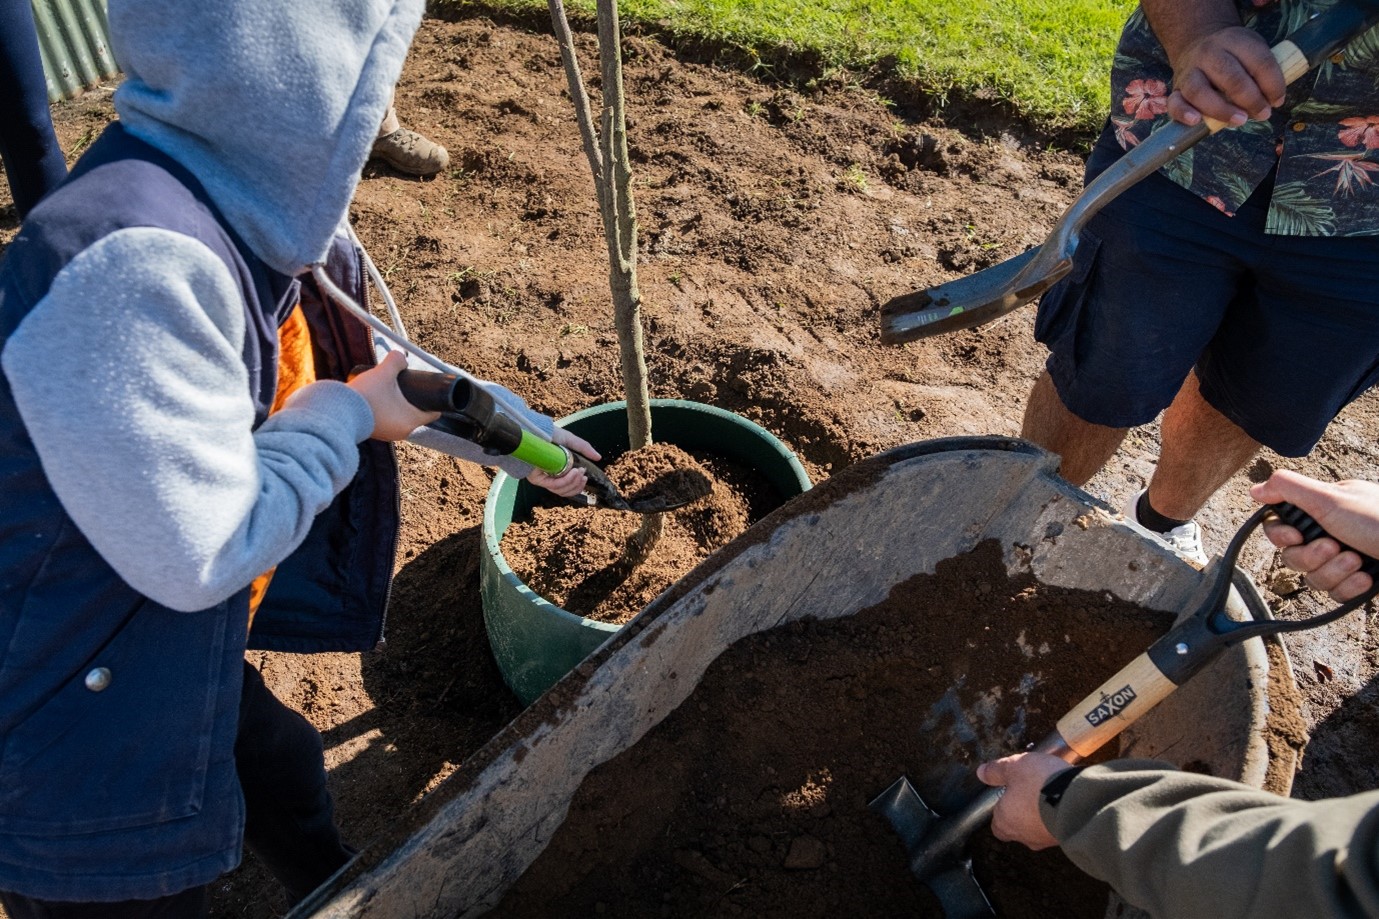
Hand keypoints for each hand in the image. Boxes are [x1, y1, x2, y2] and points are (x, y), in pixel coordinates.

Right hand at [348, 350, 440, 441]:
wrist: (338, 410)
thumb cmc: (366, 395)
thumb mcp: (384, 373)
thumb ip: (396, 361)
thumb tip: (400, 357)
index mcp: (411, 421)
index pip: (432, 413)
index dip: (431, 400)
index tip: (425, 389)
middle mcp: (402, 432)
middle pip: (415, 413)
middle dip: (412, 400)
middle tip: (403, 386)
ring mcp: (388, 434)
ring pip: (401, 417)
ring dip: (397, 406)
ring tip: (389, 392)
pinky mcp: (375, 433)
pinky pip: (387, 421)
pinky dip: (386, 412)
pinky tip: (378, 401)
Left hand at [526, 428, 600, 497]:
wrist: (537, 431)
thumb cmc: (551, 434)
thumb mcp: (571, 441)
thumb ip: (584, 448)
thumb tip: (598, 457)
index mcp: (558, 471)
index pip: (568, 487)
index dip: (578, 486)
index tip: (585, 477)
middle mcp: (550, 477)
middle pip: (565, 491)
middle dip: (577, 485)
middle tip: (583, 474)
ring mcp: (543, 479)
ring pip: (561, 491)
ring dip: (573, 483)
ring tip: (579, 472)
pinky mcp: (537, 479)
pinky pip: (555, 486)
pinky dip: (566, 481)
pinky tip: (573, 472)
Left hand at [976, 753, 1072, 849]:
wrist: (1077, 801)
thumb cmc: (1040, 784)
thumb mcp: (1014, 768)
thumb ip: (996, 771)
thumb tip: (981, 772)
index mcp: (1005, 821)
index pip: (997, 825)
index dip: (1001, 811)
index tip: (1008, 796)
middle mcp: (1023, 836)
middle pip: (1018, 828)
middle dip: (1022, 813)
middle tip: (1029, 793)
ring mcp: (1045, 840)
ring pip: (1038, 829)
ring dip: (1041, 815)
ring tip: (1049, 793)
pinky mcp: (1065, 839)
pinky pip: (1056, 827)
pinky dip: (1057, 817)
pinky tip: (1063, 800)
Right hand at [1167, 26, 1284, 126]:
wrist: (1198, 42)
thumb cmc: (1232, 55)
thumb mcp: (1250, 50)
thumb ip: (1260, 73)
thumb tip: (1269, 103)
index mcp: (1234, 40)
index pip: (1259, 61)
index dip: (1273, 84)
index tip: (1277, 101)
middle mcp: (1209, 53)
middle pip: (1231, 77)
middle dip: (1251, 99)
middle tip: (1263, 114)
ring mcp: (1189, 71)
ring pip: (1200, 91)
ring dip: (1222, 109)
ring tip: (1240, 120)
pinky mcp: (1176, 89)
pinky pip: (1174, 103)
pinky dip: (1184, 113)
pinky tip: (1196, 121)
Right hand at [1251, 470, 1378, 600]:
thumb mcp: (1331, 498)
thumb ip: (1288, 489)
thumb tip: (1255, 489)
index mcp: (1324, 508)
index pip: (1281, 524)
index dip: (1281, 534)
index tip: (1295, 534)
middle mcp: (1331, 532)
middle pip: (1292, 555)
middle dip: (1312, 556)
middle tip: (1335, 546)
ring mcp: (1345, 559)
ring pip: (1312, 577)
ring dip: (1334, 571)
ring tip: (1359, 562)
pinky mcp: (1357, 583)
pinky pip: (1334, 593)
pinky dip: (1350, 586)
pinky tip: (1367, 578)